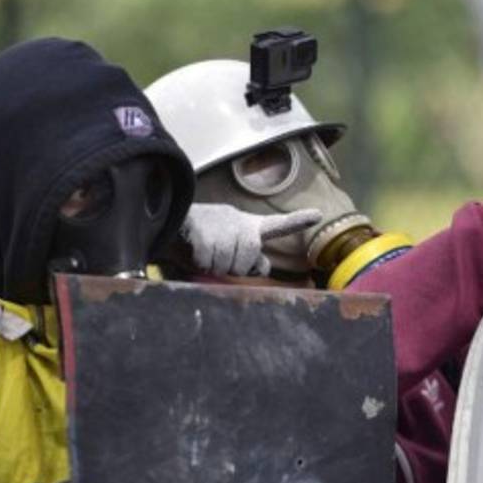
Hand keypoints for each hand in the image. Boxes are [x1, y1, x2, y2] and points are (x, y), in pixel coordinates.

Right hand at [180, 204, 321, 275]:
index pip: (276, 225)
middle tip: (218, 261)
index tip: (318, 214)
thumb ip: (248, 260)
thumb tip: (264, 266)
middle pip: (250, 258)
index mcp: (247, 227)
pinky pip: (208, 260)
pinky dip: (199, 262)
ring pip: (229, 263)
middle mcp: (238, 223)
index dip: (297, 221)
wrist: (165, 224)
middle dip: (235, 268)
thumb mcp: (227, 250)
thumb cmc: (199, 242)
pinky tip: (193, 251)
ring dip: (215, 267)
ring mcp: (221, 224)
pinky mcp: (202, 228)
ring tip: (204, 254)